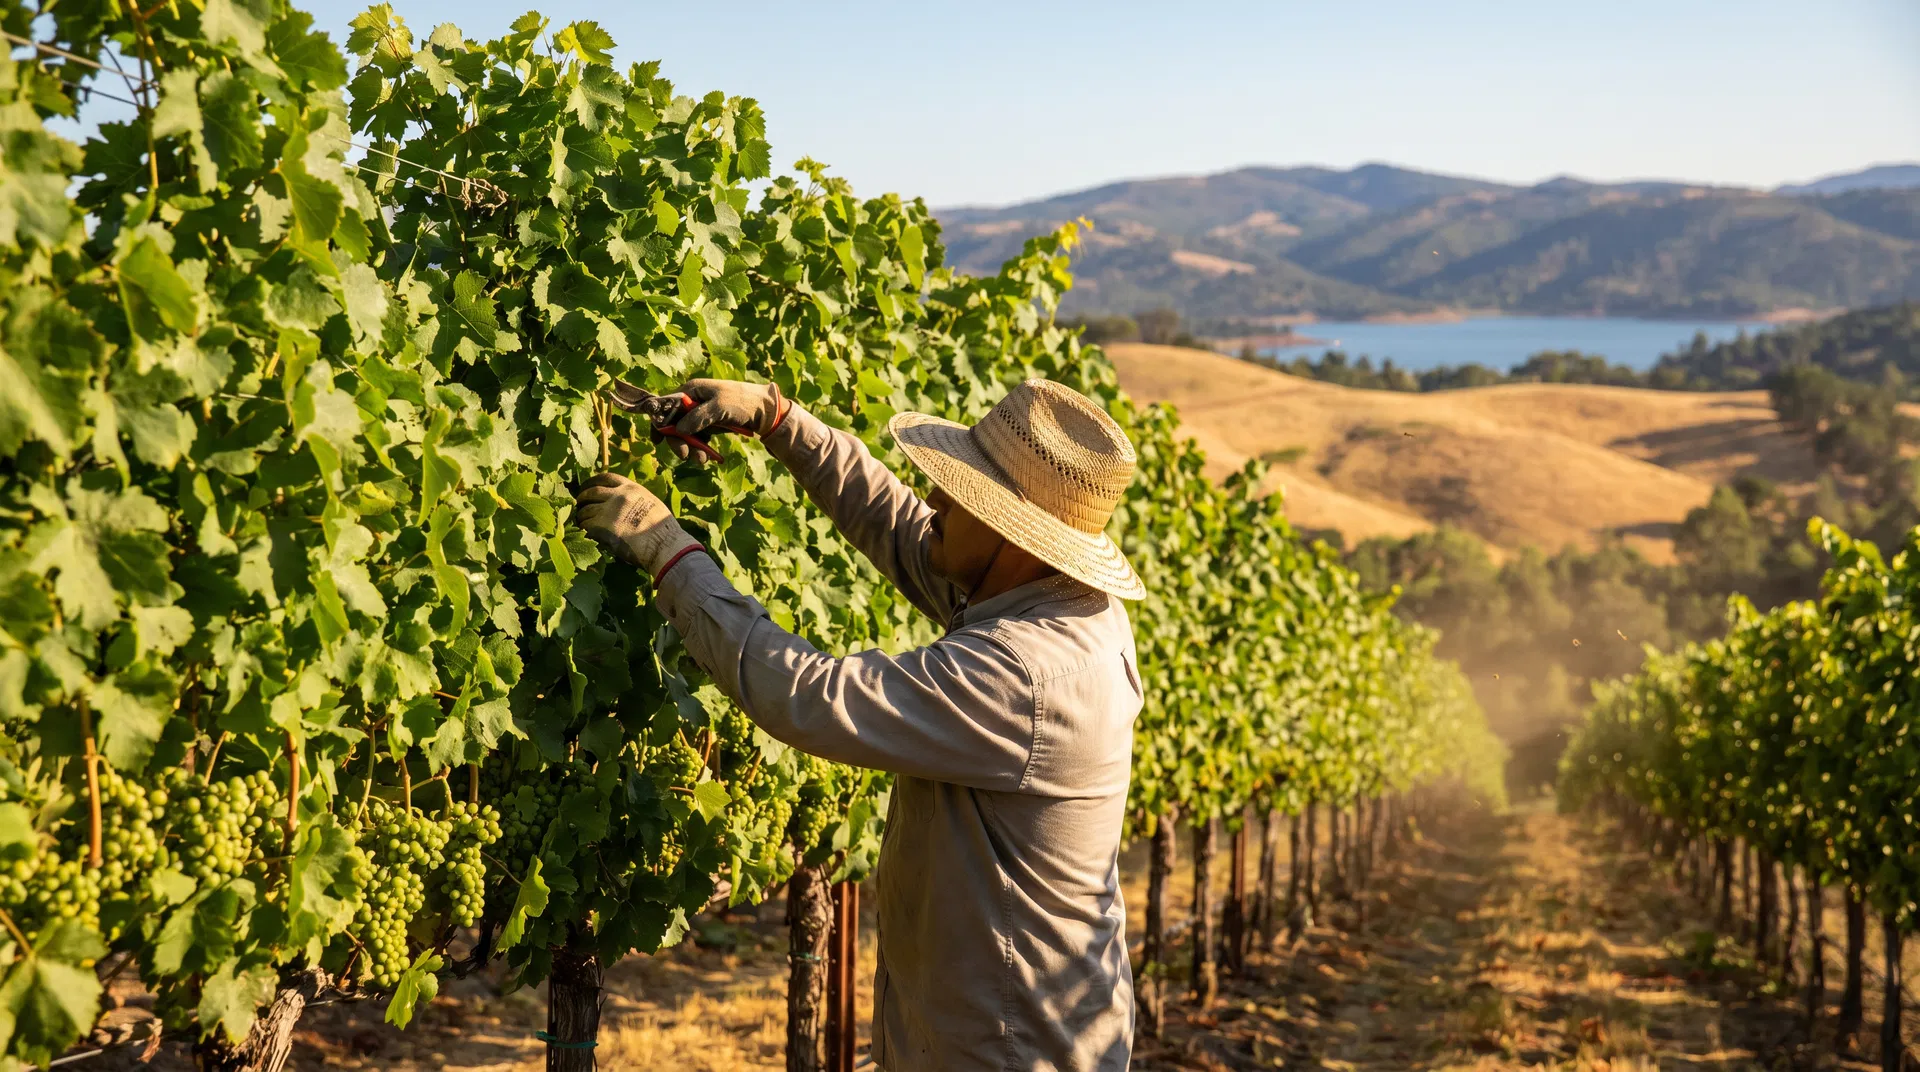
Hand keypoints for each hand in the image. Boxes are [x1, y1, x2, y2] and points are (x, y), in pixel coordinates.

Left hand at [574, 474, 700, 574]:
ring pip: (585, 510)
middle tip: (579, 506)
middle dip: (582, 498)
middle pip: (591, 492)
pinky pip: (585, 526)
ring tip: (582, 523)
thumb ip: (636, 499)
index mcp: (631, 488)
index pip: (606, 477)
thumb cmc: (664, 530)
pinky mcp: (602, 526)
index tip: (587, 487)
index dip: (593, 482)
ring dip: (581, 517)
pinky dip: (583, 530)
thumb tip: (626, 504)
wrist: (665, 546)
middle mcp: (618, 495)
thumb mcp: (651, 504)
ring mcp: (609, 510)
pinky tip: (586, 534)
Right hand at [663, 379, 787, 460]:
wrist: (766, 410)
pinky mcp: (710, 424)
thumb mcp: (719, 407)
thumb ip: (698, 417)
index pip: (666, 405)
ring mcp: (701, 413)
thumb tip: (679, 430)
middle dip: (678, 441)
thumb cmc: (742, 402)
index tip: (658, 440)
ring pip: (686, 434)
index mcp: (691, 390)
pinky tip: (707, 456)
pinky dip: (700, 448)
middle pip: (674, 423)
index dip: (659, 422)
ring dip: (691, 448)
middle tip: (685, 456)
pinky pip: (698, 438)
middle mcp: (693, 401)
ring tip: (701, 460)